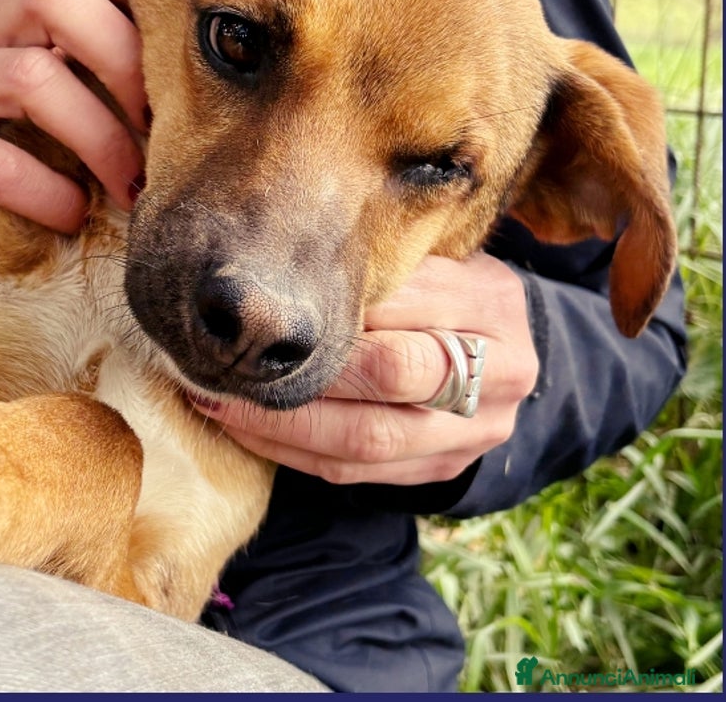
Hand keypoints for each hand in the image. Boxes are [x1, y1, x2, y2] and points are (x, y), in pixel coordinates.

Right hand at [0, 0, 147, 232]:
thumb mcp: (9, 62)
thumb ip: (70, 47)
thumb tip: (176, 68)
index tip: (156, 33)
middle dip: (126, 61)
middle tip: (157, 123)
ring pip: (34, 78)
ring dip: (102, 139)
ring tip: (129, 184)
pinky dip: (51, 194)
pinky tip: (70, 214)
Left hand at [188, 253, 538, 485]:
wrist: (506, 357)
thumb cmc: (447, 294)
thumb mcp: (436, 261)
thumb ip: (384, 263)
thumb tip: (278, 254)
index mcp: (492, 300)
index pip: (405, 298)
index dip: (332, 303)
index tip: (262, 299)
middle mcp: (499, 369)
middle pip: (391, 371)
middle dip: (303, 369)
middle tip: (231, 358)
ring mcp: (476, 430)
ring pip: (368, 436)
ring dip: (283, 423)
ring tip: (219, 402)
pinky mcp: (443, 468)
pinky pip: (357, 473)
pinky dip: (294, 453)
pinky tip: (246, 431)